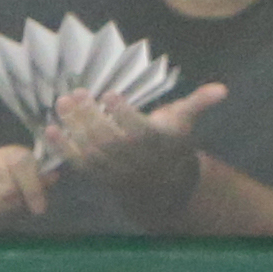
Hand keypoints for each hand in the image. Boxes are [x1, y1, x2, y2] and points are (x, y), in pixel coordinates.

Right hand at [0, 146, 48, 233]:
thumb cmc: (9, 182)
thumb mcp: (27, 177)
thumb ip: (41, 180)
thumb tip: (54, 176)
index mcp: (11, 155)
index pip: (23, 167)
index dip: (33, 190)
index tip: (39, 211)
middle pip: (6, 193)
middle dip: (14, 207)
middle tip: (15, 209)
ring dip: (0, 219)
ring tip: (1, 214)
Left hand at [55, 80, 223, 224]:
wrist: (162, 183)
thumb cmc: (170, 142)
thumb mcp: (184, 121)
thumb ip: (199, 103)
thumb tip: (223, 88)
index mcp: (155, 141)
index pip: (138, 129)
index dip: (123, 113)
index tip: (110, 94)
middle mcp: (134, 157)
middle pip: (109, 138)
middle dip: (90, 116)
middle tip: (76, 93)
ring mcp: (114, 168)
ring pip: (91, 149)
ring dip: (74, 127)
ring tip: (62, 103)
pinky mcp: (98, 174)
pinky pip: (78, 163)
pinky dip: (61, 149)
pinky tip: (49, 130)